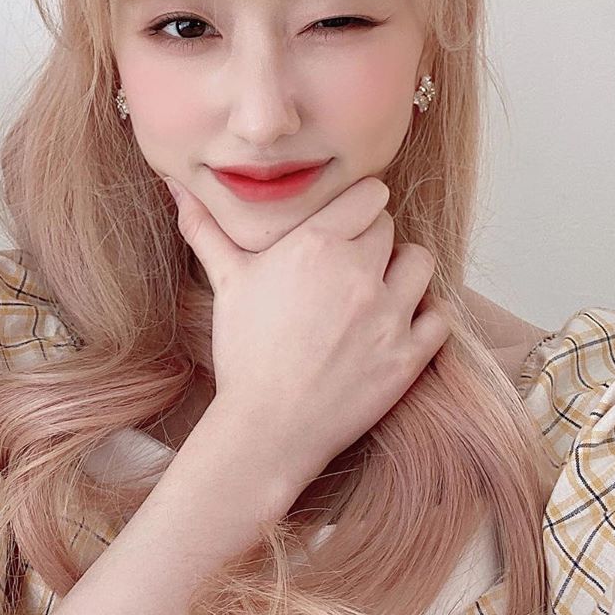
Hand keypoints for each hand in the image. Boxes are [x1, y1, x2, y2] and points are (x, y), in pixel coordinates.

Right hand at [165, 174, 450, 479]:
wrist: (266, 426)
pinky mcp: (408, 356)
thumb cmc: (243, 350)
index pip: (368, 195)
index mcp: (317, 244)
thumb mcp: (227, 281)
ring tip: (378, 287)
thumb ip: (205, 228)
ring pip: (420, 262)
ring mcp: (389, 314)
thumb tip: (176, 187)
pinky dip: (423, 316)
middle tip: (348, 262)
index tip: (347, 219)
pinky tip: (396, 323)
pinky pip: (438, 316)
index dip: (357, 205)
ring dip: (403, 268)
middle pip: (389, 227)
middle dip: (372, 238)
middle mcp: (358, 272)